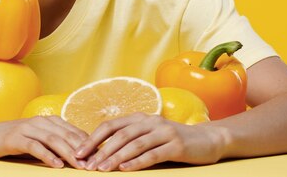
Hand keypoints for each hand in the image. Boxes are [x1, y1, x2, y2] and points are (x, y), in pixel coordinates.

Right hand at [0, 116, 87, 168]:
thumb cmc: (12, 141)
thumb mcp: (36, 140)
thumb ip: (53, 144)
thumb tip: (77, 156)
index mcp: (47, 120)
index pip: (72, 131)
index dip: (87, 144)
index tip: (100, 157)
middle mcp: (39, 121)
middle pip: (66, 135)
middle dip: (82, 150)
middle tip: (94, 165)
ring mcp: (26, 128)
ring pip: (53, 140)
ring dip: (69, 153)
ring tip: (80, 166)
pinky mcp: (15, 138)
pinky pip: (34, 146)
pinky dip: (47, 156)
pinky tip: (56, 166)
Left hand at [74, 113, 228, 170]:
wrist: (208, 140)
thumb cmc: (173, 141)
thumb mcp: (149, 136)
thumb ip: (130, 140)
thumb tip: (101, 153)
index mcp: (139, 118)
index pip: (110, 126)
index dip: (92, 139)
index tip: (78, 152)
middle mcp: (149, 121)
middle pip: (119, 135)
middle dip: (100, 150)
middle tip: (86, 164)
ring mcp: (163, 131)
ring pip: (134, 144)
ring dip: (115, 157)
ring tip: (101, 169)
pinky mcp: (176, 144)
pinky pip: (153, 154)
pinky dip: (137, 161)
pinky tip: (125, 169)